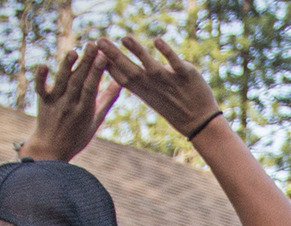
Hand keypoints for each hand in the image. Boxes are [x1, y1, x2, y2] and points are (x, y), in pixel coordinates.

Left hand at [24, 45, 120, 161]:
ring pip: (61, 81)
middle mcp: (69, 105)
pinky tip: (43, 65)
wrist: (50, 150)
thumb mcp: (96, 120)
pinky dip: (40, 77)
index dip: (97, 71)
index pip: (92, 87)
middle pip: (78, 81)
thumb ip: (107, 99)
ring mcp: (55, 103)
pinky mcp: (42, 101)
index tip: (104, 56)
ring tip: (74, 52)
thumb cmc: (76, 136)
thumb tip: (121, 82)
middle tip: (93, 44)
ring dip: (67, 65)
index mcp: (84, 111)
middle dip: (86, 62)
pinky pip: (40, 88)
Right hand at [97, 37, 219, 137]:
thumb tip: (116, 66)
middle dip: (114, 56)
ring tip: (124, 37)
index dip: (106, 65)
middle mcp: (153, 85)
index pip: (121, 76)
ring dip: (138, 52)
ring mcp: (169, 81)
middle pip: (130, 70)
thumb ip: (135, 80)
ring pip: (151, 66)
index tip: (91, 51)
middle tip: (98, 41)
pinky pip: (176, 63)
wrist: (199, 122)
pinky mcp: (186, 76)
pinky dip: (167, 53)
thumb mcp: (150, 94)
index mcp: (143, 90)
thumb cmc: (173, 106)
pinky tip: (156, 40)